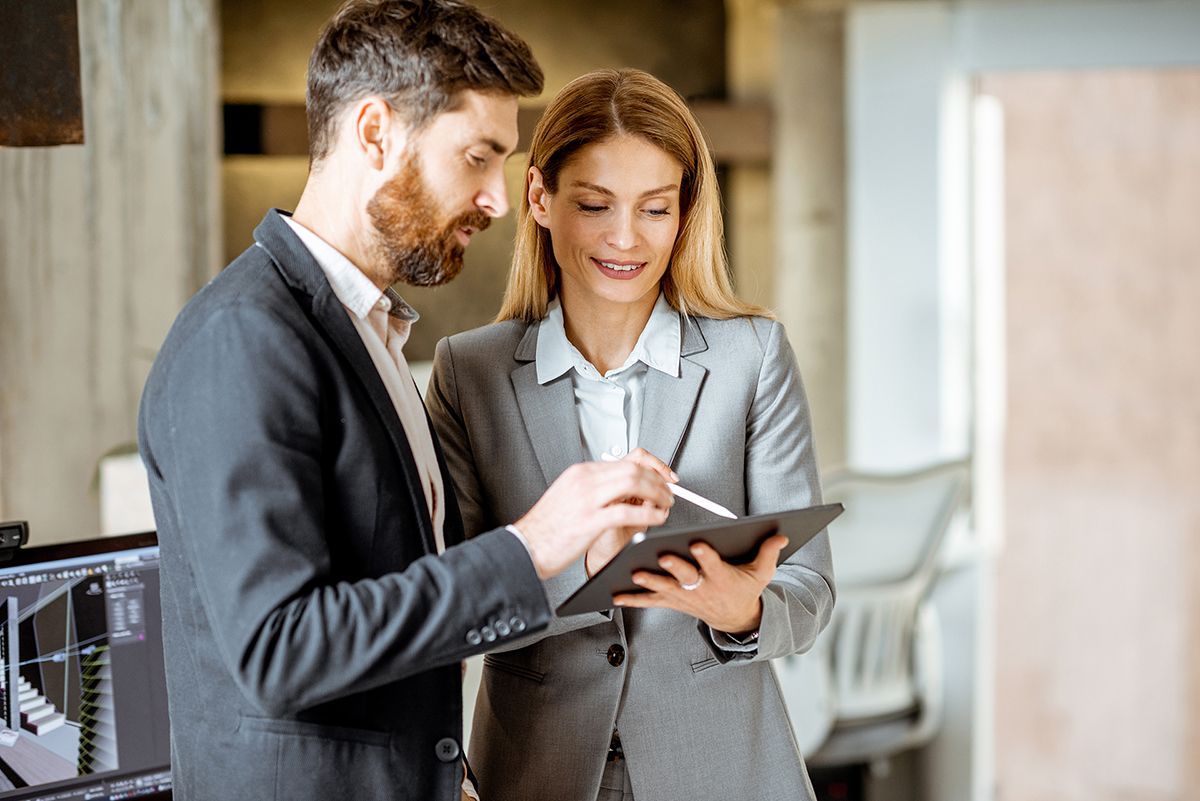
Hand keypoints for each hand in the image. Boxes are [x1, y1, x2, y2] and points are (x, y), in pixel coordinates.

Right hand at [515, 461, 673, 578]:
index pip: (626, 459)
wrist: (524, 547)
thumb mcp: (570, 496)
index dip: (652, 466)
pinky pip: (628, 511)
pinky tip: (656, 519)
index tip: (665, 476)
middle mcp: (585, 480)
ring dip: (658, 494)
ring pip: (634, 482)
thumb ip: (595, 489)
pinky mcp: (589, 520)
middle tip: (669, 493)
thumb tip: (625, 489)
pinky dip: (649, 514)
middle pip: (634, 468)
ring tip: (666, 505)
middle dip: (659, 480)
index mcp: (581, 473)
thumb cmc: (547, 528)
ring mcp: (587, 499)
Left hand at [612, 534, 787, 634]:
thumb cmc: (745, 588)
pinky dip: (633, 599)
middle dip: (673, 568)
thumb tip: (782, 534)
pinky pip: (650, 602)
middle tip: (660, 557)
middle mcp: (701, 588)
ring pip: (664, 589)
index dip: (706, 555)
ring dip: (648, 582)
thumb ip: (769, 552)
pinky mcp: (672, 602)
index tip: (697, 544)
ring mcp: (684, 597)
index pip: (713, 564)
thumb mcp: (762, 573)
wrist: (735, 619)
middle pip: (686, 576)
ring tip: (632, 574)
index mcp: (722, 577)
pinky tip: (614, 594)